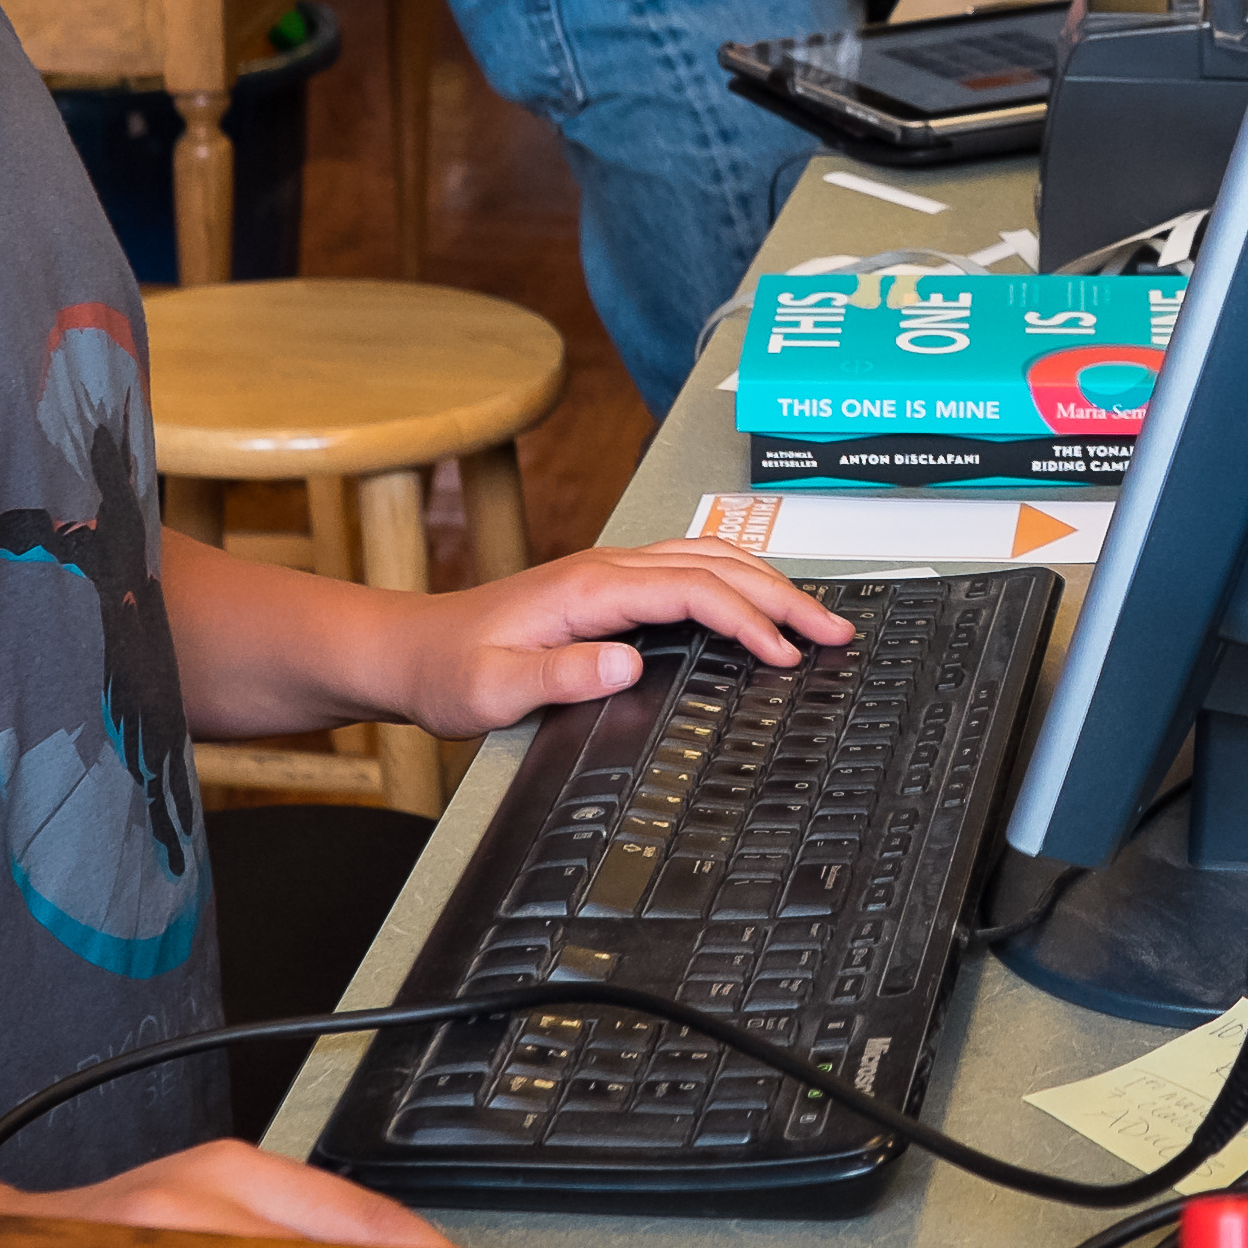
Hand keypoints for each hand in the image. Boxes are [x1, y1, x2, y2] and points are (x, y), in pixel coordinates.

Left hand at [392, 539, 858, 738]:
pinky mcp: (609, 586)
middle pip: (719, 563)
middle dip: (784, 595)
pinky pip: (691, 568)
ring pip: (711, 557)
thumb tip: (629, 661)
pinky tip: (756, 603)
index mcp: (591, 588)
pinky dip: (738, 581)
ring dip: (768, 583)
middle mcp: (608, 568)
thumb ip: (561, 676)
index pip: (694, 589)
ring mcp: (611, 572)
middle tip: (836, 631)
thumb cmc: (448, 672)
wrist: (411, 651)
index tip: (786, 655)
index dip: (749, 619)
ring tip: (816, 618)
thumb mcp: (494, 689)